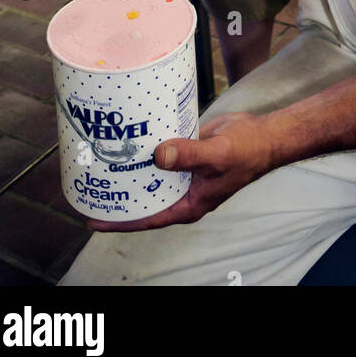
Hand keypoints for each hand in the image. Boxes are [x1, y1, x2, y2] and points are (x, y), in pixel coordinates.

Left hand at [86, 111, 273, 230]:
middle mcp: (183, 192)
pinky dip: (147, 151)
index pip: (147, 218)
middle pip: (145, 200)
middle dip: (120, 196)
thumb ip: (188, 155)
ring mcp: (184, 174)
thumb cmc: (247, 151)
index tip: (92, 218)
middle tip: (90, 186)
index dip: (120, 221)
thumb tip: (158, 156)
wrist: (265, 135)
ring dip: (131, 171)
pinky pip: (162, 156)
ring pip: (152, 177)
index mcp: (189, 204)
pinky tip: (130, 140)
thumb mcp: (217, 154)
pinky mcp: (187, 154)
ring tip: (102, 164)